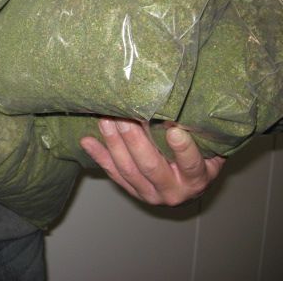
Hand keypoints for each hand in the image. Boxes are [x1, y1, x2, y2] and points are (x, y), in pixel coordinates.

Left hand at [79, 118, 225, 206]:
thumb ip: (201, 133)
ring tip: (105, 120)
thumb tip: (191, 103)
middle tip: (123, 116)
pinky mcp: (133, 192)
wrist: (189, 187)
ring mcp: (150, 194)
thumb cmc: (202, 159)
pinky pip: (114, 174)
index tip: (174, 131)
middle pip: (151, 166)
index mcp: (196, 179)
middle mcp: (173, 191)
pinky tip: (87, 141)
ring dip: (114, 143)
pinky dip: (99, 156)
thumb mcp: (211, 150)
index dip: (183, 150)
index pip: (191, 165)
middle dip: (134, 140)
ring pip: (128, 170)